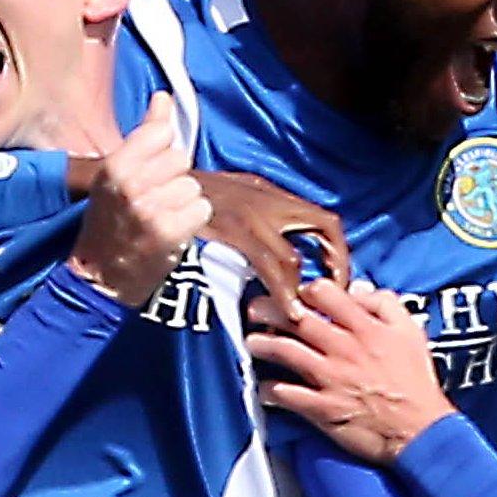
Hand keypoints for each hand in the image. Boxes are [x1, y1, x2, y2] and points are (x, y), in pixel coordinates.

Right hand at [67, 94, 211, 305]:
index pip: (162, 133)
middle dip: (173, 180)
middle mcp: (131, 183)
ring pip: (193, 186)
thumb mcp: (116, 174)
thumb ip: (144, 134)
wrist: (99, 279)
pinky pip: (201, 209)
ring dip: (183, 203)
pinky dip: (192, 222)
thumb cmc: (109, 223)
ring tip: (162, 218)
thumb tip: (164, 97)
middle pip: (181, 160)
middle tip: (154, 202)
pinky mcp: (169, 231)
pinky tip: (173, 232)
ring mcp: (150, 208)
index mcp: (115, 165)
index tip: (149, 173)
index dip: (162, 153)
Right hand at [194, 170, 351, 319]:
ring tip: (304, 315)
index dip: (339, 249)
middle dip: (338, 263)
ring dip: (302, 288)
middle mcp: (267, 199)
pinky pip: (267, 266)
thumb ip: (257, 213)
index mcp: (270, 193)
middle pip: (324, 226)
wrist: (158, 182)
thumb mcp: (231, 194)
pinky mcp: (233, 231)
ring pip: (293, 257)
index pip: (323, 218)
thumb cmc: (190, 194)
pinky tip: (287, 310)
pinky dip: (282, 291)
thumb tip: (276, 242)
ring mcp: (251, 215)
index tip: (338, 275)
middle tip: (336, 294)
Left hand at [245, 278, 454, 464]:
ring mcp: (331, 378)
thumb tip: (357, 289)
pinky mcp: (322, 408)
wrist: (420, 430)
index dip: (304, 289)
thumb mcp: (412, 332)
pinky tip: (263, 386)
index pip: (325, 294)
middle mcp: (344, 349)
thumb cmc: (416, 382)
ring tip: (252, 342)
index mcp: (366, 328)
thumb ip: (385, 305)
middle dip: (270, 310)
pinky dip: (270, 389)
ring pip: (286, 352)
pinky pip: (287, 395)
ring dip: (263, 345)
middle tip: (255, 310)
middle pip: (296, 319)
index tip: (296, 293)